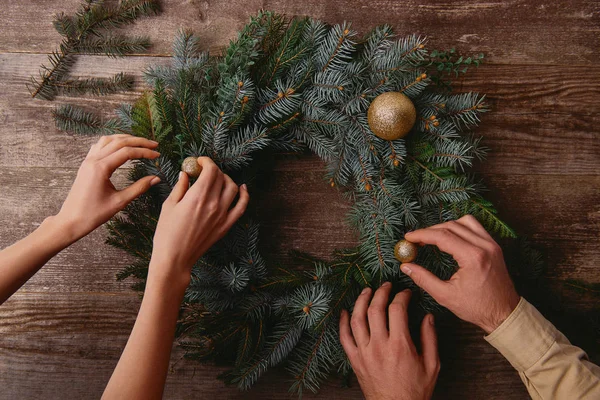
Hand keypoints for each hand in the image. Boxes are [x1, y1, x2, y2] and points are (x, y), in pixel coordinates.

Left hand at [55, 134, 160, 240]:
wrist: (71, 221)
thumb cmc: (93, 214)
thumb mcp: (119, 201)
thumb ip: (139, 188)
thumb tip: (156, 178)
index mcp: (101, 168)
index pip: (127, 152)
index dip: (144, 152)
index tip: (157, 155)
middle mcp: (93, 160)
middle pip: (119, 142)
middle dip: (138, 141)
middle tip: (154, 144)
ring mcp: (88, 161)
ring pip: (108, 140)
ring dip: (125, 138)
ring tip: (139, 142)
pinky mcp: (86, 164)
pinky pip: (99, 146)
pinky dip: (113, 142)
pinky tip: (121, 146)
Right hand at [149, 157, 248, 289]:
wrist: (175, 258)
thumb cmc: (167, 233)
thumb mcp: (169, 206)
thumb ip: (180, 187)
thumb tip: (186, 174)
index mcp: (198, 196)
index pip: (210, 170)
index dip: (206, 161)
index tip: (199, 161)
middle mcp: (213, 203)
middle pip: (221, 177)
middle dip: (213, 169)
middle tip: (204, 170)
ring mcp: (222, 215)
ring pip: (233, 188)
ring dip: (226, 179)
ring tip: (217, 179)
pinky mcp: (226, 225)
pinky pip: (241, 207)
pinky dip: (244, 195)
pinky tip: (242, 188)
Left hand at [340, 283, 438, 399]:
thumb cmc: (415, 390)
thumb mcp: (432, 365)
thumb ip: (430, 338)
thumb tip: (428, 317)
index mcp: (400, 345)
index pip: (397, 309)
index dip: (402, 296)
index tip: (406, 293)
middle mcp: (379, 346)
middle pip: (375, 309)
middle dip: (381, 292)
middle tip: (386, 285)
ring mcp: (364, 352)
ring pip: (357, 319)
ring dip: (361, 301)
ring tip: (367, 291)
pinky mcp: (355, 360)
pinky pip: (344, 338)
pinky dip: (342, 323)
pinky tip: (344, 312)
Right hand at [401, 215, 519, 333]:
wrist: (504, 313)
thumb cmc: (477, 308)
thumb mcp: (445, 296)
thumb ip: (423, 278)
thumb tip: (406, 266)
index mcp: (473, 257)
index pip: (442, 236)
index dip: (422, 234)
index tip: (408, 238)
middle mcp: (484, 246)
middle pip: (451, 226)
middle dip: (430, 230)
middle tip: (416, 240)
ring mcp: (491, 244)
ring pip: (464, 221)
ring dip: (446, 226)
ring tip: (433, 237)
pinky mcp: (494, 246)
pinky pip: (475, 227)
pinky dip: (460, 227)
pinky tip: (451, 237)